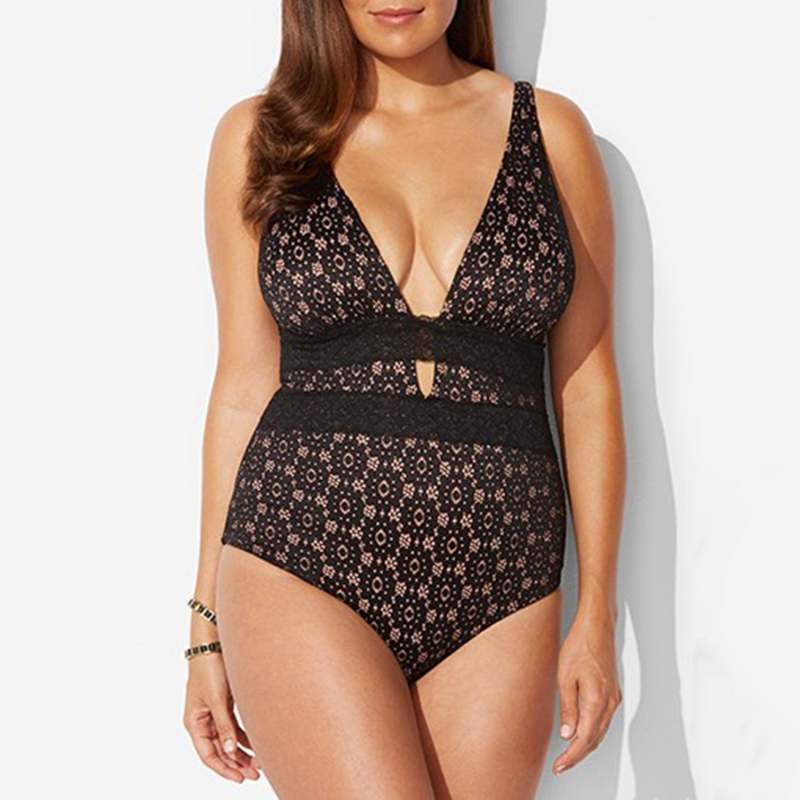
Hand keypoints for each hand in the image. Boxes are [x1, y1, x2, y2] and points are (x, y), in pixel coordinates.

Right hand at [183, 653, 260, 782]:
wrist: (214, 641)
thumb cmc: (209, 667)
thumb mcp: (217, 699)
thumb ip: (224, 725)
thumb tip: (231, 750)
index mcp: (194, 722)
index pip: (208, 755)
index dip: (223, 768)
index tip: (240, 778)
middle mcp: (203, 720)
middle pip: (220, 749)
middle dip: (236, 763)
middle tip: (255, 774)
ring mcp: (214, 712)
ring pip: (228, 739)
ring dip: (242, 751)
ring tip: (259, 763)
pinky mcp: (225, 702)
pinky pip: (234, 726)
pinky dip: (244, 736)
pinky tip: (256, 744)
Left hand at [553, 606, 621, 774]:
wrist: (597, 627)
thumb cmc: (580, 646)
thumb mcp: (565, 677)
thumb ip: (568, 708)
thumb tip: (568, 734)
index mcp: (596, 701)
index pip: (584, 740)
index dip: (571, 757)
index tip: (559, 766)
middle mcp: (609, 703)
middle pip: (594, 740)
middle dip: (577, 755)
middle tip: (560, 764)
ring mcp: (613, 698)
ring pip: (600, 731)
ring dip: (585, 745)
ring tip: (568, 754)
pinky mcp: (613, 693)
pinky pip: (603, 720)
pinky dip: (593, 731)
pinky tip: (581, 732)